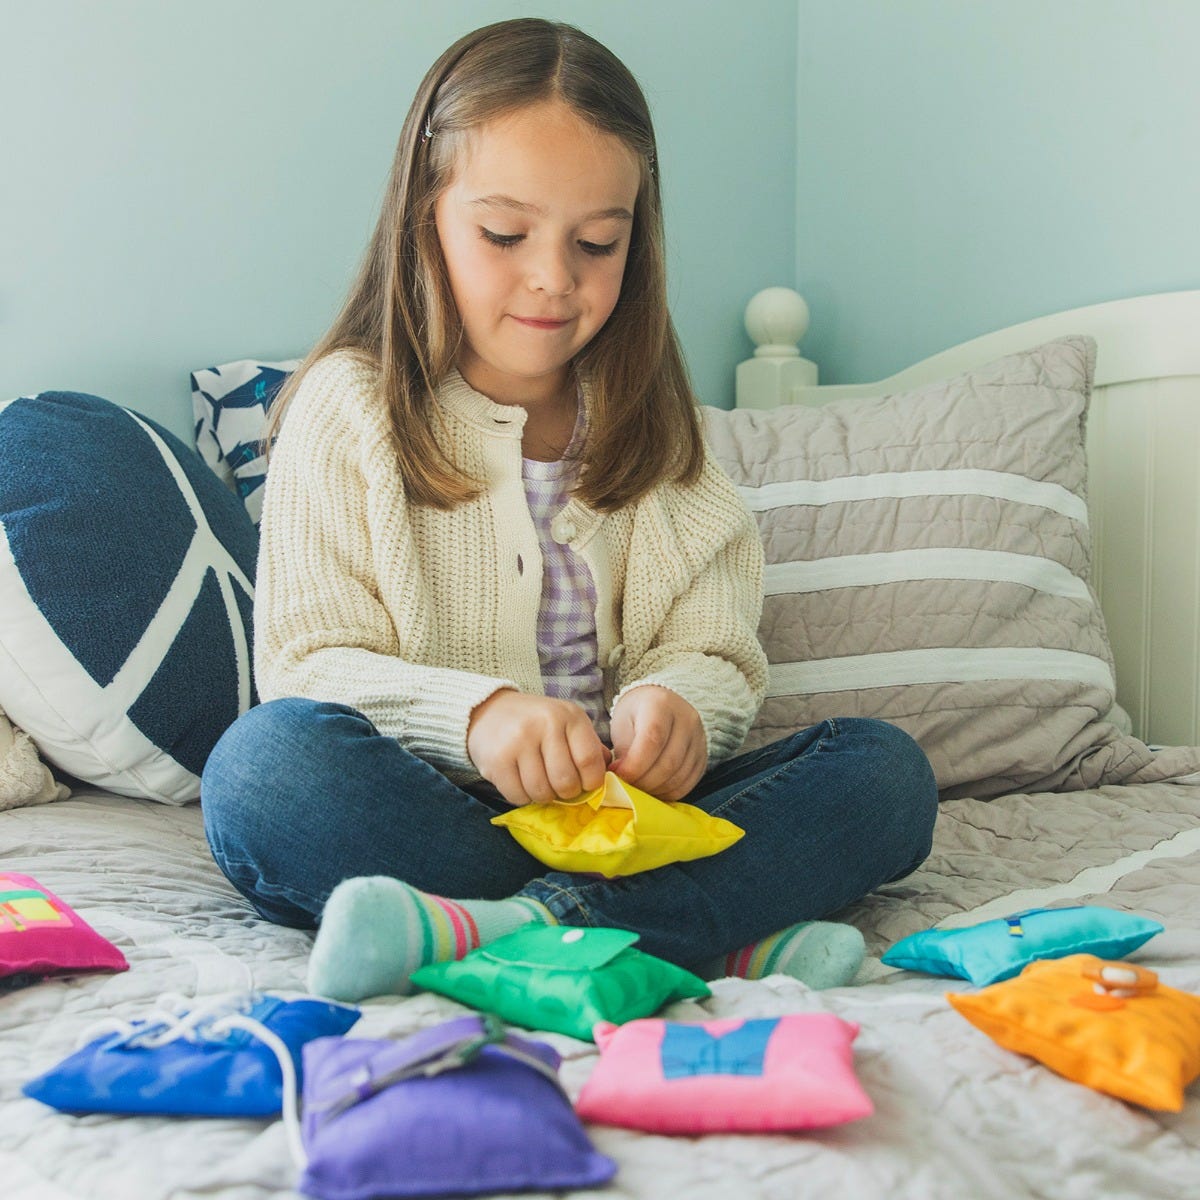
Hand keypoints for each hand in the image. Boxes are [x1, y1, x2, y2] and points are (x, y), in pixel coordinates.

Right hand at [467, 689, 610, 806]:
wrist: (489, 711)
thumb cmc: (536, 722)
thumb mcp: (567, 723)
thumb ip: (590, 747)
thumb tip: (611, 777)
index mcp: (569, 716)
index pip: (590, 761)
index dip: (591, 782)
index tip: (586, 784)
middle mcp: (545, 725)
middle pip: (566, 782)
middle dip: (566, 793)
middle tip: (560, 786)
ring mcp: (519, 742)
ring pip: (542, 792)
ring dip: (543, 796)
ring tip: (540, 783)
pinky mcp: (497, 760)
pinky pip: (518, 796)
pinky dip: (522, 797)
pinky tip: (521, 782)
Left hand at [609, 685, 706, 801]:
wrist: (660, 705)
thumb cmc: (637, 715)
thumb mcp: (622, 724)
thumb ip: (623, 752)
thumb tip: (622, 780)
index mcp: (661, 704)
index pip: (653, 740)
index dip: (634, 765)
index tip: (618, 775)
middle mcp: (686, 719)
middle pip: (669, 762)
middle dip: (644, 781)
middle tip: (626, 787)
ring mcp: (699, 739)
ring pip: (679, 776)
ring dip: (655, 790)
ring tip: (638, 789)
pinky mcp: (703, 756)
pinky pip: (688, 783)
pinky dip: (669, 792)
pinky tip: (653, 789)